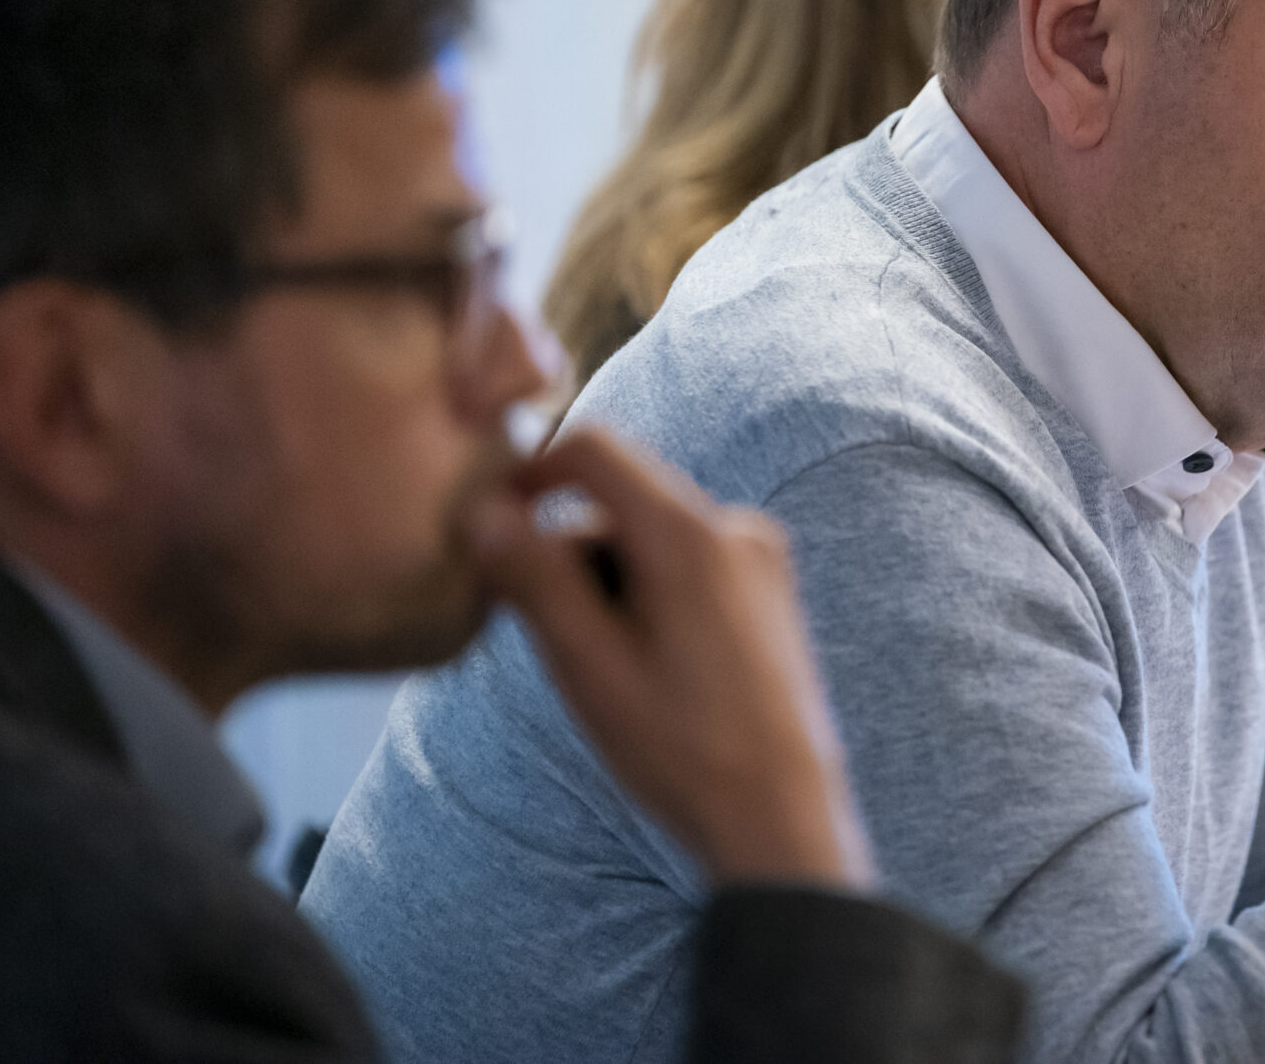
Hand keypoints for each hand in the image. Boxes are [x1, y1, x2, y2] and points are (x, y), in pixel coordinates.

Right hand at [466, 426, 873, 888]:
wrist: (782, 816)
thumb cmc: (683, 750)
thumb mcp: (589, 666)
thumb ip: (535, 579)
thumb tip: (482, 513)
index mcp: (691, 534)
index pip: (595, 449)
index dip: (530, 472)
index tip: (490, 525)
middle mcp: (737, 528)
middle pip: (621, 501)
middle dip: (569, 551)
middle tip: (543, 634)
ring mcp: (761, 559)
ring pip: (650, 538)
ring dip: (607, 581)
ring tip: (603, 669)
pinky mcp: (769, 591)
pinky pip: (686, 564)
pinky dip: (646, 594)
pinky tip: (643, 669)